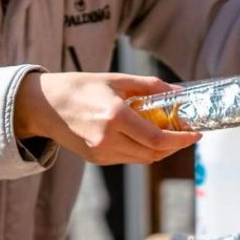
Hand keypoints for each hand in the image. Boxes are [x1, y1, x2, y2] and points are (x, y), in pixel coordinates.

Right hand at [14, 72, 200, 164]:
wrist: (43, 105)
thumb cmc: (79, 87)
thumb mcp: (115, 79)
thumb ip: (149, 87)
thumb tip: (178, 93)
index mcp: (114, 117)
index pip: (158, 139)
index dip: (181, 140)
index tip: (195, 134)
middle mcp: (108, 139)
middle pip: (154, 153)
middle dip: (174, 146)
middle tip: (185, 134)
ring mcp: (102, 153)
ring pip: (143, 159)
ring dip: (160, 150)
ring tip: (168, 134)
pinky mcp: (97, 159)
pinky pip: (129, 158)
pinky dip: (143, 150)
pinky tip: (146, 137)